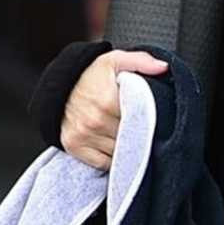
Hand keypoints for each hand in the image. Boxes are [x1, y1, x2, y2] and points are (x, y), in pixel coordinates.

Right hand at [61, 48, 167, 169]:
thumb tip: (163, 68)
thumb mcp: (116, 61)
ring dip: (126, 148)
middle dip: (138, 135)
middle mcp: (95, 122)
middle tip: (139, 127)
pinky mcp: (75, 146)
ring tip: (125, 134)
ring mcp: (83, 136)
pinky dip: (112, 158)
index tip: (151, 120)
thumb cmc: (91, 74)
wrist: (60, 84)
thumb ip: (142, 62)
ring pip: (119, 154)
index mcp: (108, 102)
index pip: (140, 122)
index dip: (149, 122)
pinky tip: (112, 143)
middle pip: (131, 139)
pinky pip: (104, 163)